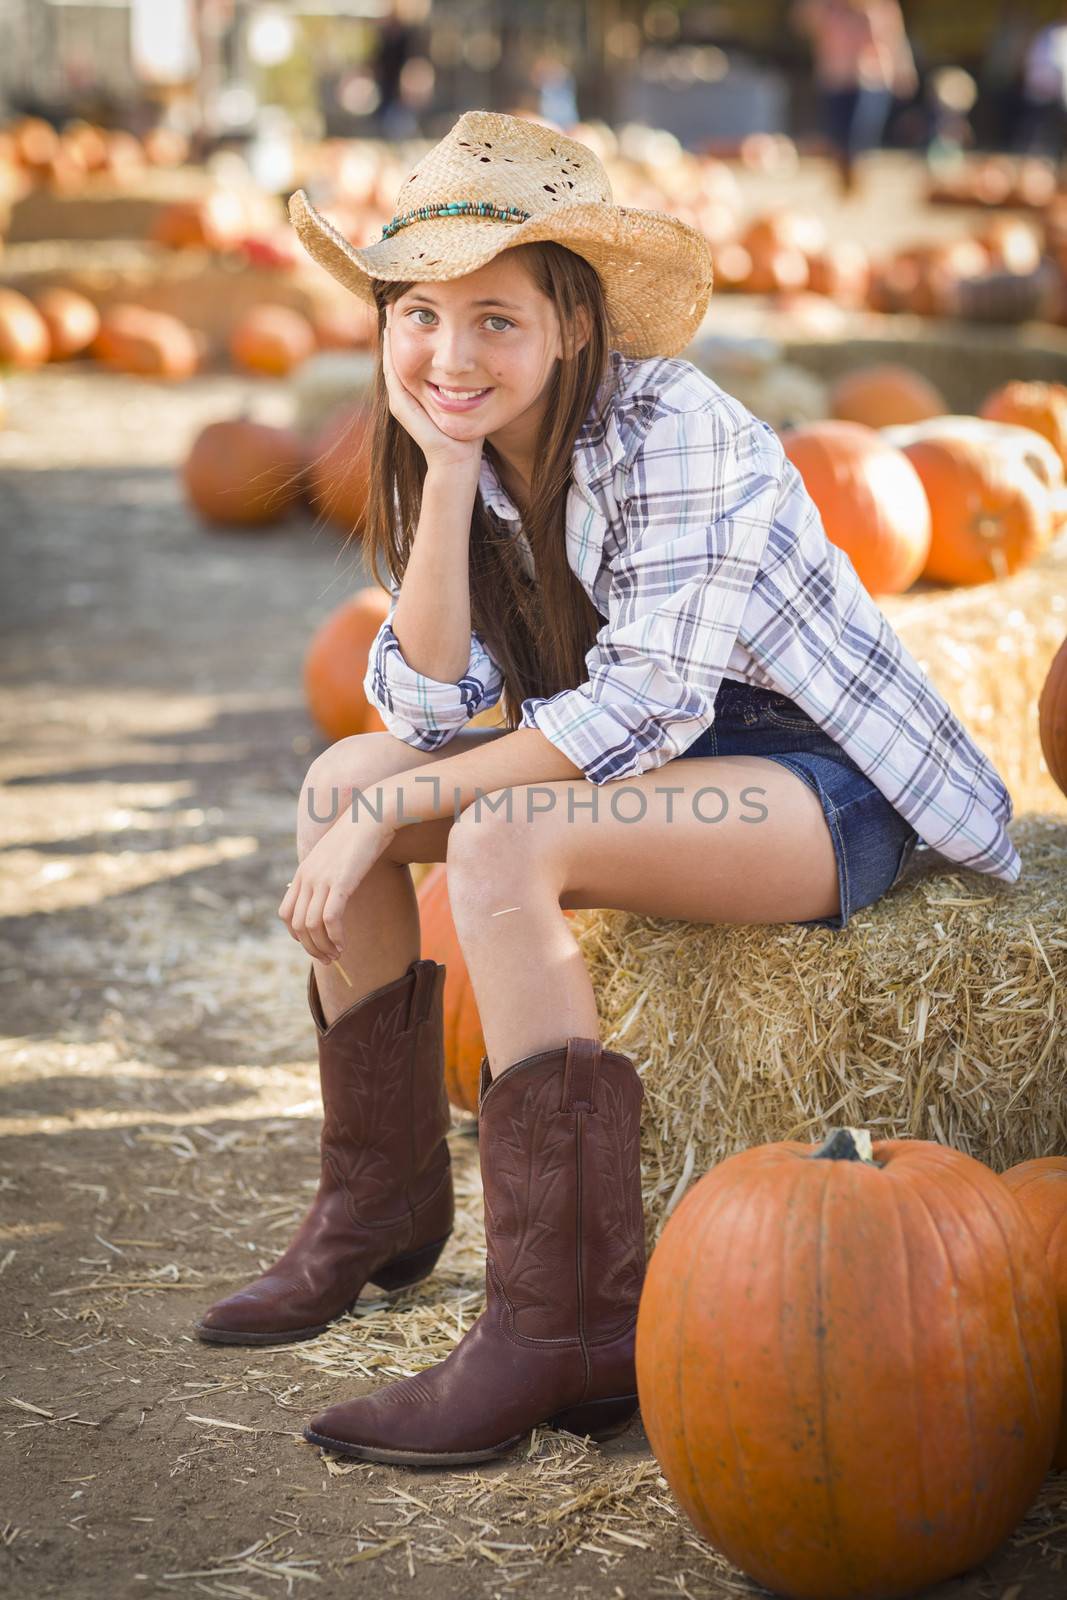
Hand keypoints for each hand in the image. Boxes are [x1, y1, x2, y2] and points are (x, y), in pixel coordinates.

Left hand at [278, 813, 395, 964]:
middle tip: (327, 959)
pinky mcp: (340, 883)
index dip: (296, 934)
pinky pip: (330, 919)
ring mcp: (321, 880)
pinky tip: (344, 945)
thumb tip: (331, 892)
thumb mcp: (335, 855)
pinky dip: (335, 937)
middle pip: (297, 925)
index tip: (313, 943)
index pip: (286, 913)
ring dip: (323, 947)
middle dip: (310, 947)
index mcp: (303, 872)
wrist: (372, 815)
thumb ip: (326, 873)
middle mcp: (307, 878)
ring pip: (311, 926)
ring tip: (337, 955)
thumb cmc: (359, 835)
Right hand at [382, 303, 484, 471]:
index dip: (414, 324)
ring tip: (392, 306)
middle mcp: (409, 391)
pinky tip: (392, 331)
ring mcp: (402, 399)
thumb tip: (482, 348)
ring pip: (392, 357)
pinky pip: (393, 374)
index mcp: (422, 386)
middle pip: (400, 349)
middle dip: (401, 323)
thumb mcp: (471, 393)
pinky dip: (391, 352)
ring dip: (391, 332)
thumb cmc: (470, 430)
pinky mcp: (402, 407)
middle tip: (398, 295)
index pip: (414, 348)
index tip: (418, 298)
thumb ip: (472, 372)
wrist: (460, 462)